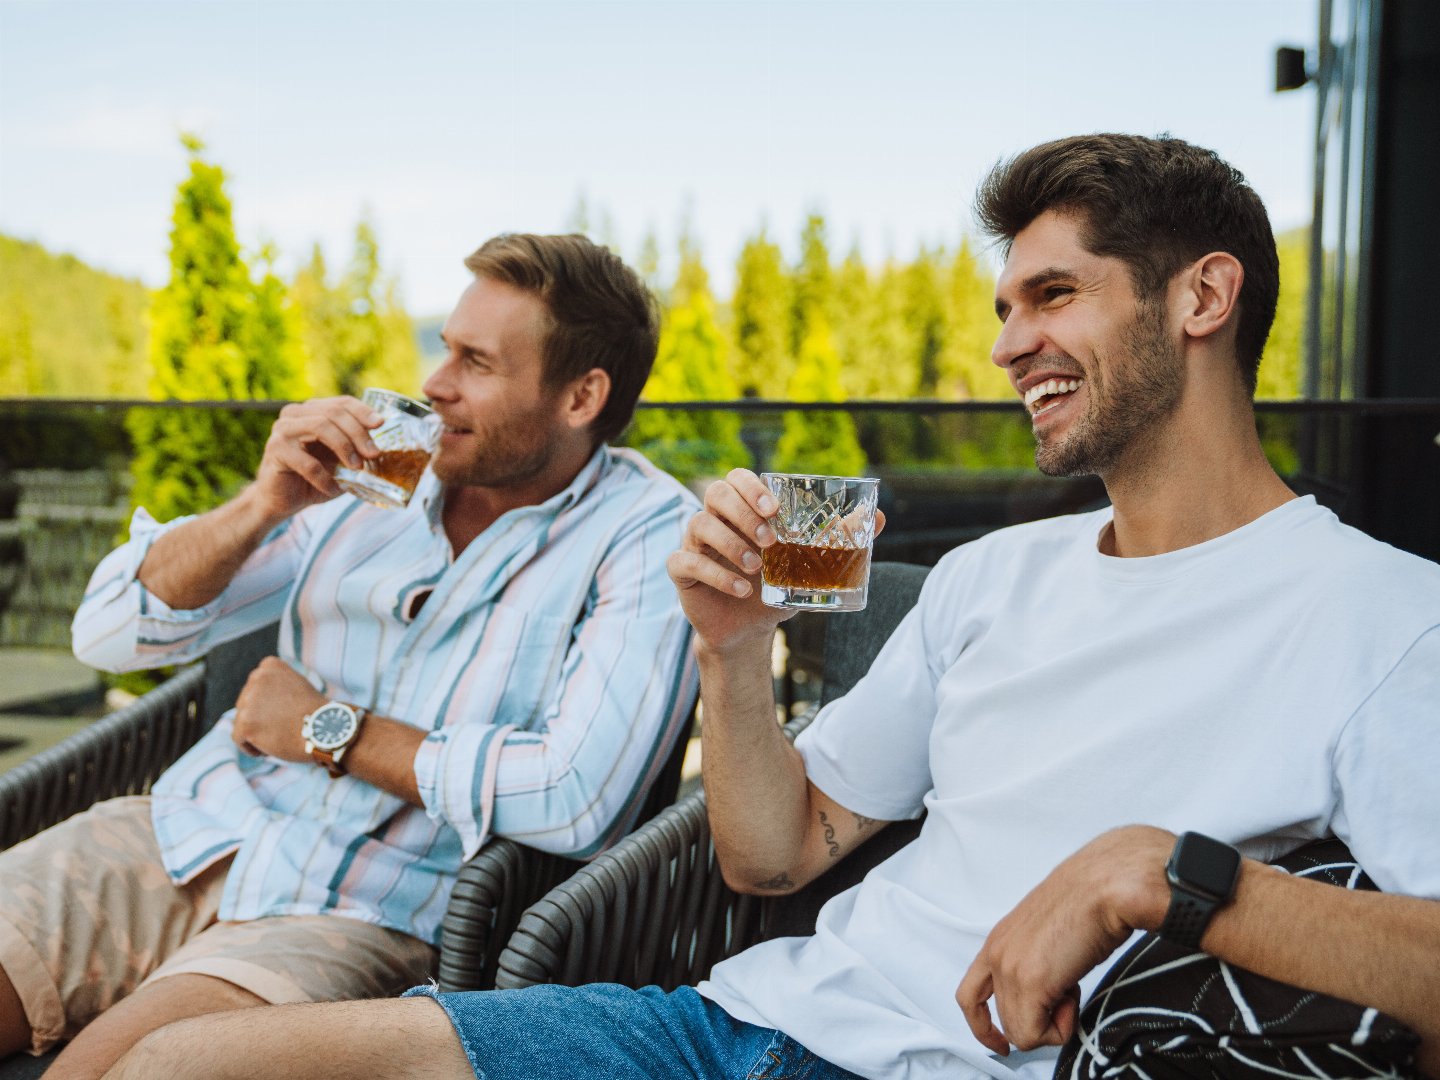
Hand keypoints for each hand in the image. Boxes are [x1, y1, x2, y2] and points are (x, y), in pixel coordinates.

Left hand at [231, 656, 327, 761]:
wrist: (326, 729)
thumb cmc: (316, 713)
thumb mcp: (297, 686)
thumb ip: (275, 687)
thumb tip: (256, 703)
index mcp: (270, 666)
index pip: (256, 688)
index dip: (269, 705)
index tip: (285, 713)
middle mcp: (257, 678)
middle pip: (246, 704)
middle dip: (260, 718)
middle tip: (284, 727)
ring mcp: (249, 700)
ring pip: (242, 721)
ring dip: (257, 732)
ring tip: (280, 736)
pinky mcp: (245, 722)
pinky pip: (239, 738)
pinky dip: (251, 747)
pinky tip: (269, 748)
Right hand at [248, 397, 382, 522]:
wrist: (284, 500)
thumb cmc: (315, 478)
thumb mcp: (341, 461)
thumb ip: (357, 450)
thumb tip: (383, 449)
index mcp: (312, 411)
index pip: (341, 403)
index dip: (363, 411)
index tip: (380, 424)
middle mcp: (295, 414)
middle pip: (333, 413)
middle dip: (358, 433)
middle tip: (373, 454)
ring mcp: (282, 430)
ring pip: (320, 427)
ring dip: (344, 448)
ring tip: (357, 468)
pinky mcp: (275, 450)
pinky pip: (307, 461)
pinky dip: (324, 476)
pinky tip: (332, 488)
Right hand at [667, 469, 885, 654]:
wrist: (748, 632)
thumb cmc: (775, 589)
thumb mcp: (807, 565)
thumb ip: (836, 539)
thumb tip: (878, 519)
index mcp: (742, 510)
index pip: (738, 479)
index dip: (753, 487)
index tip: (775, 509)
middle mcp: (715, 520)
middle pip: (716, 494)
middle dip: (744, 513)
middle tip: (770, 539)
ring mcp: (694, 543)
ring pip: (699, 524)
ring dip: (732, 544)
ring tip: (758, 568)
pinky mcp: (682, 571)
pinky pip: (686, 562)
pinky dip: (716, 574)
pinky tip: (741, 590)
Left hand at [955, 825, 1173, 1053]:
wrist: (1105, 886)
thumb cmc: (1089, 900)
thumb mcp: (1048, 934)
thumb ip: (1036, 962)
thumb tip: (1049, 996)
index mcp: (999, 940)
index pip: (969, 995)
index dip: (983, 1026)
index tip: (1001, 1043)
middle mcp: (996, 954)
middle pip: (1005, 1021)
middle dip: (1041, 1019)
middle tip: (1068, 992)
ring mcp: (1009, 969)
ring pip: (1020, 1033)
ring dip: (1053, 1022)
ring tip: (1073, 985)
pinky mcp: (1029, 982)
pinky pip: (1034, 1035)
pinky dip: (1060, 1028)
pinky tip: (1074, 993)